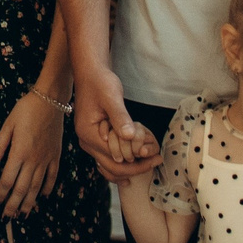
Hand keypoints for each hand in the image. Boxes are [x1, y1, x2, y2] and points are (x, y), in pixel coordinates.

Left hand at [0, 90, 65, 218]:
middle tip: (7, 217)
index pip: (7, 180)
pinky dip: (47, 188)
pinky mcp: (56, 156)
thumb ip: (0, 146)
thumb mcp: (8, 125)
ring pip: (36, 187)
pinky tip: (42, 196)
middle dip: (13, 205)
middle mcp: (33, 160)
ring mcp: (46, 159)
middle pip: (21, 188)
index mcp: (19, 153)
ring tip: (23, 214)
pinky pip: (52, 177)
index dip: (1, 194)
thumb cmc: (26, 110)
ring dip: (29, 202)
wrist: (50, 100)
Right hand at [73, 64, 158, 181]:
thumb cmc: (101, 82)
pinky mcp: (94, 139)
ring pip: (109, 166)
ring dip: (128, 169)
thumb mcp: (112, 97)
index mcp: (88, 133)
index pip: (115, 157)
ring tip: (149, 164)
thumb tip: (130, 136)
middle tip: (156, 161)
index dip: (136, 160)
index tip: (156, 157)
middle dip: (135, 168)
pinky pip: (107, 158)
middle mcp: (86, 142)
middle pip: (112, 167)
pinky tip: (134, 165)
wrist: (90, 73)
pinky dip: (121, 163)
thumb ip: (120, 117)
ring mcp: (89, 142)